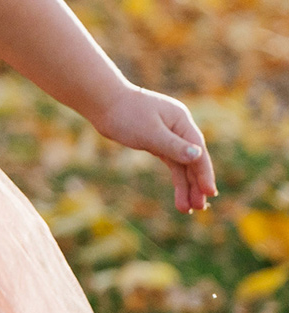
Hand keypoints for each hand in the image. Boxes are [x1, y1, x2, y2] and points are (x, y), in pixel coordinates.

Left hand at [92, 82, 215, 213]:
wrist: (103, 103)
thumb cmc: (126, 114)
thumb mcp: (150, 133)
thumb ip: (173, 145)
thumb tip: (197, 155)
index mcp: (181, 121)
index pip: (198, 150)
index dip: (204, 172)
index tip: (209, 192)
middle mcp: (179, 128)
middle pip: (193, 159)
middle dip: (196, 184)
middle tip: (200, 208)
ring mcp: (169, 135)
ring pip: (182, 164)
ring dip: (186, 186)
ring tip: (187, 209)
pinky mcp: (157, 142)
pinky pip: (172, 163)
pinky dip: (177, 178)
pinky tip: (180, 195)